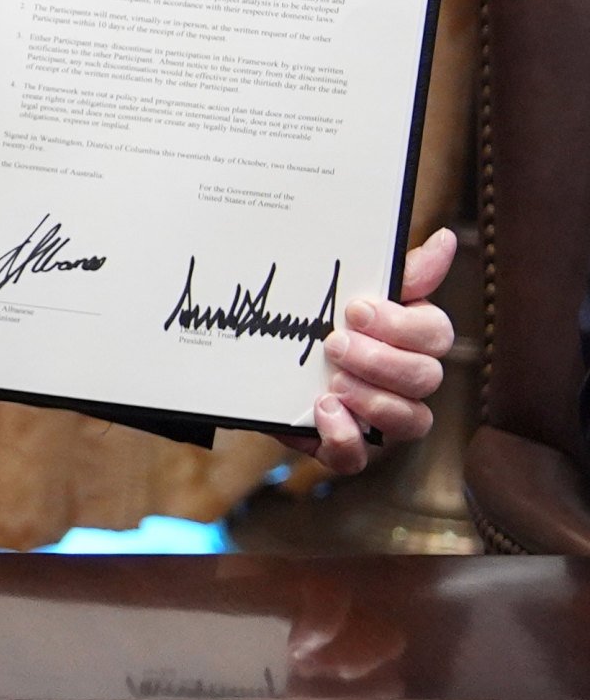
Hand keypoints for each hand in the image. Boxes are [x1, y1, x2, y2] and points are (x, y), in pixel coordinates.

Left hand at [307, 227, 453, 476]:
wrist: (255, 362)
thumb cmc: (319, 323)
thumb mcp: (348, 293)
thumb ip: (398, 273)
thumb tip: (445, 240)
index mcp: (411, 341)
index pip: (436, 335)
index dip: (402, 325)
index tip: (356, 310)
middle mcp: (407, 384)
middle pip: (427, 378)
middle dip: (382, 360)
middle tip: (336, 344)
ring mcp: (381, 420)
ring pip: (411, 421)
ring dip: (373, 399)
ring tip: (333, 382)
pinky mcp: (345, 448)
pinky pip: (358, 459)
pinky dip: (343, 437)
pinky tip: (322, 411)